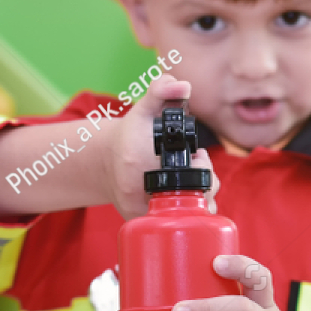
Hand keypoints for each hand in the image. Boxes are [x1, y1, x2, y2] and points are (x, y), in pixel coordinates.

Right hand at [100, 74, 220, 218]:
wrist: (105, 162)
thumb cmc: (131, 135)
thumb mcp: (144, 109)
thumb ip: (162, 91)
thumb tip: (183, 85)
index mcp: (136, 159)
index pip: (183, 172)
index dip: (202, 166)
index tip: (200, 156)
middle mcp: (134, 188)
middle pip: (190, 198)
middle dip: (205, 183)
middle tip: (199, 167)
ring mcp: (137, 209)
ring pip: (186, 217)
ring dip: (200, 202)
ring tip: (195, 184)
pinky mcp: (140, 222)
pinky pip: (174, 226)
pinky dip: (188, 216)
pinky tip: (190, 200)